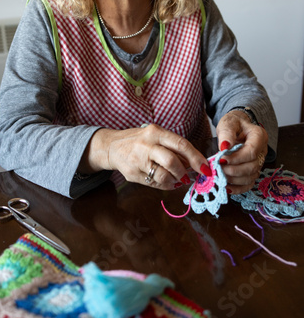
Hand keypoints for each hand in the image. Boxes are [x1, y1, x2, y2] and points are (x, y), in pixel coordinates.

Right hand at [85, 124, 210, 189]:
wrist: (112, 147)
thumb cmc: (140, 141)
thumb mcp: (156, 136)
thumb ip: (174, 147)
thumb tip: (196, 162)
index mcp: (155, 132)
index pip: (181, 144)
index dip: (196, 158)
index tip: (206, 168)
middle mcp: (146, 145)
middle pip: (172, 161)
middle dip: (184, 172)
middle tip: (188, 176)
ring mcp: (138, 160)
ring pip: (164, 176)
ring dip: (174, 180)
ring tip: (175, 178)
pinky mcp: (132, 174)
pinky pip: (154, 184)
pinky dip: (164, 185)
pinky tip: (165, 180)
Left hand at [216, 110, 267, 193]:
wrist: (237, 127)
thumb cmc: (233, 124)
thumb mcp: (228, 123)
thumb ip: (227, 133)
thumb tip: (224, 147)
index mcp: (259, 136)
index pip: (252, 151)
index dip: (237, 158)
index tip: (222, 159)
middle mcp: (262, 151)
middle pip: (252, 166)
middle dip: (234, 170)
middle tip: (218, 169)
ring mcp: (259, 162)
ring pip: (251, 177)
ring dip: (234, 180)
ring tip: (220, 176)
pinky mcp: (253, 171)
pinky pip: (249, 184)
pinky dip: (238, 188)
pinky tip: (226, 187)